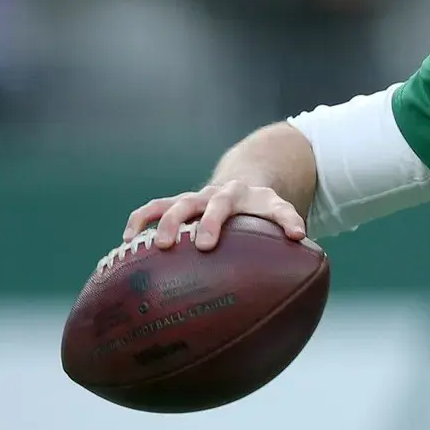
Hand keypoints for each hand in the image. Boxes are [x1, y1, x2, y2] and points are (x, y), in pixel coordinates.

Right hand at [122, 179, 307, 250]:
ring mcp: (193, 199)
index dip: (275, 219)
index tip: (284, 237)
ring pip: (172, 204)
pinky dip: (138, 221)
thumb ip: (289, 221)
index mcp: (246, 197)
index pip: (259, 206)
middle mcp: (216, 194)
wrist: (239, 183)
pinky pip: (151, 209)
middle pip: (208, 203)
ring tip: (150, 245)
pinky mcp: (175, 205)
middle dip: (204, 223)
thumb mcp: (279, 209)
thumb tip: (303, 240)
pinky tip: (126, 243)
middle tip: (199, 246)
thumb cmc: (261, 208)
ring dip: (161, 222)